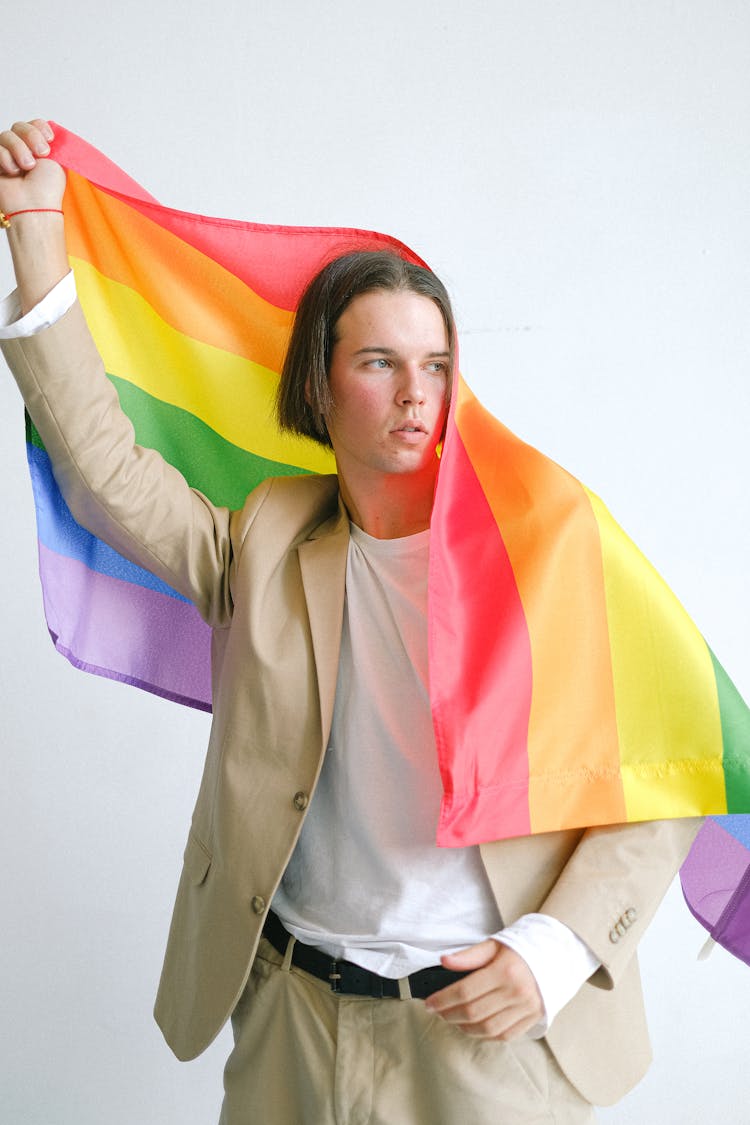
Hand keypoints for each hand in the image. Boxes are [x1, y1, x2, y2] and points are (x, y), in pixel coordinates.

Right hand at [0, 119, 65, 213]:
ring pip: (7, 135)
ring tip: (27, 167)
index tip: (49, 139)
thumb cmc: (47, 189)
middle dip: (31, 137)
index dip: (40, 128)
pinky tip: (13, 172)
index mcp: (39, 149)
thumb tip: (51, 128)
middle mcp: (23, 150)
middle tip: (41, 154)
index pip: (35, 124)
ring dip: (19, 150)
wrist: (33, 205)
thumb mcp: (59, 161)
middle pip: (19, 126)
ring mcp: (8, 155)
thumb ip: (53, 142)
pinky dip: (6, 159)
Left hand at [424, 939, 544, 1040]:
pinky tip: (474, 1027)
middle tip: (437, 1012)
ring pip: (488, 1028)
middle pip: (474, 1012)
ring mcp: (526, 1008)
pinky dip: (486, 1035)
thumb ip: (469, 956)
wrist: (556, 955)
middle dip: (450, 1014)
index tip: (429, 1003)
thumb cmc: (521, 948)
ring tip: (453, 1019)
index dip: (443, 999)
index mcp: (505, 971)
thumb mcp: (495, 944)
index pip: (465, 991)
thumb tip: (444, 961)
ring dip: (465, 1028)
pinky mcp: (533, 1019)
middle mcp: (517, 992)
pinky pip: (505, 1035)